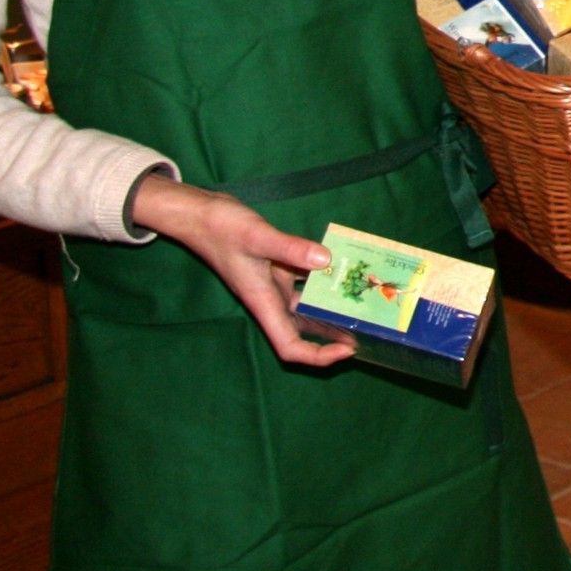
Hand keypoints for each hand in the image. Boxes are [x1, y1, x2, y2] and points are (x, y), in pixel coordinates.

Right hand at [129, 174, 356, 366]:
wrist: (200, 214)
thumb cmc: (221, 229)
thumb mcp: (257, 236)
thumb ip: (289, 249)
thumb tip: (326, 261)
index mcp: (263, 303)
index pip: (290, 347)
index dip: (318, 356)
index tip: (347, 351)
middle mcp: (271, 299)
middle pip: (305, 330)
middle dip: (335, 333)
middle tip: (370, 328)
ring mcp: (274, 283)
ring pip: (308, 304)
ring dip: (332, 306)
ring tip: (365, 301)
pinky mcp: (276, 266)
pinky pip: (305, 278)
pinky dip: (323, 276)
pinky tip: (345, 266)